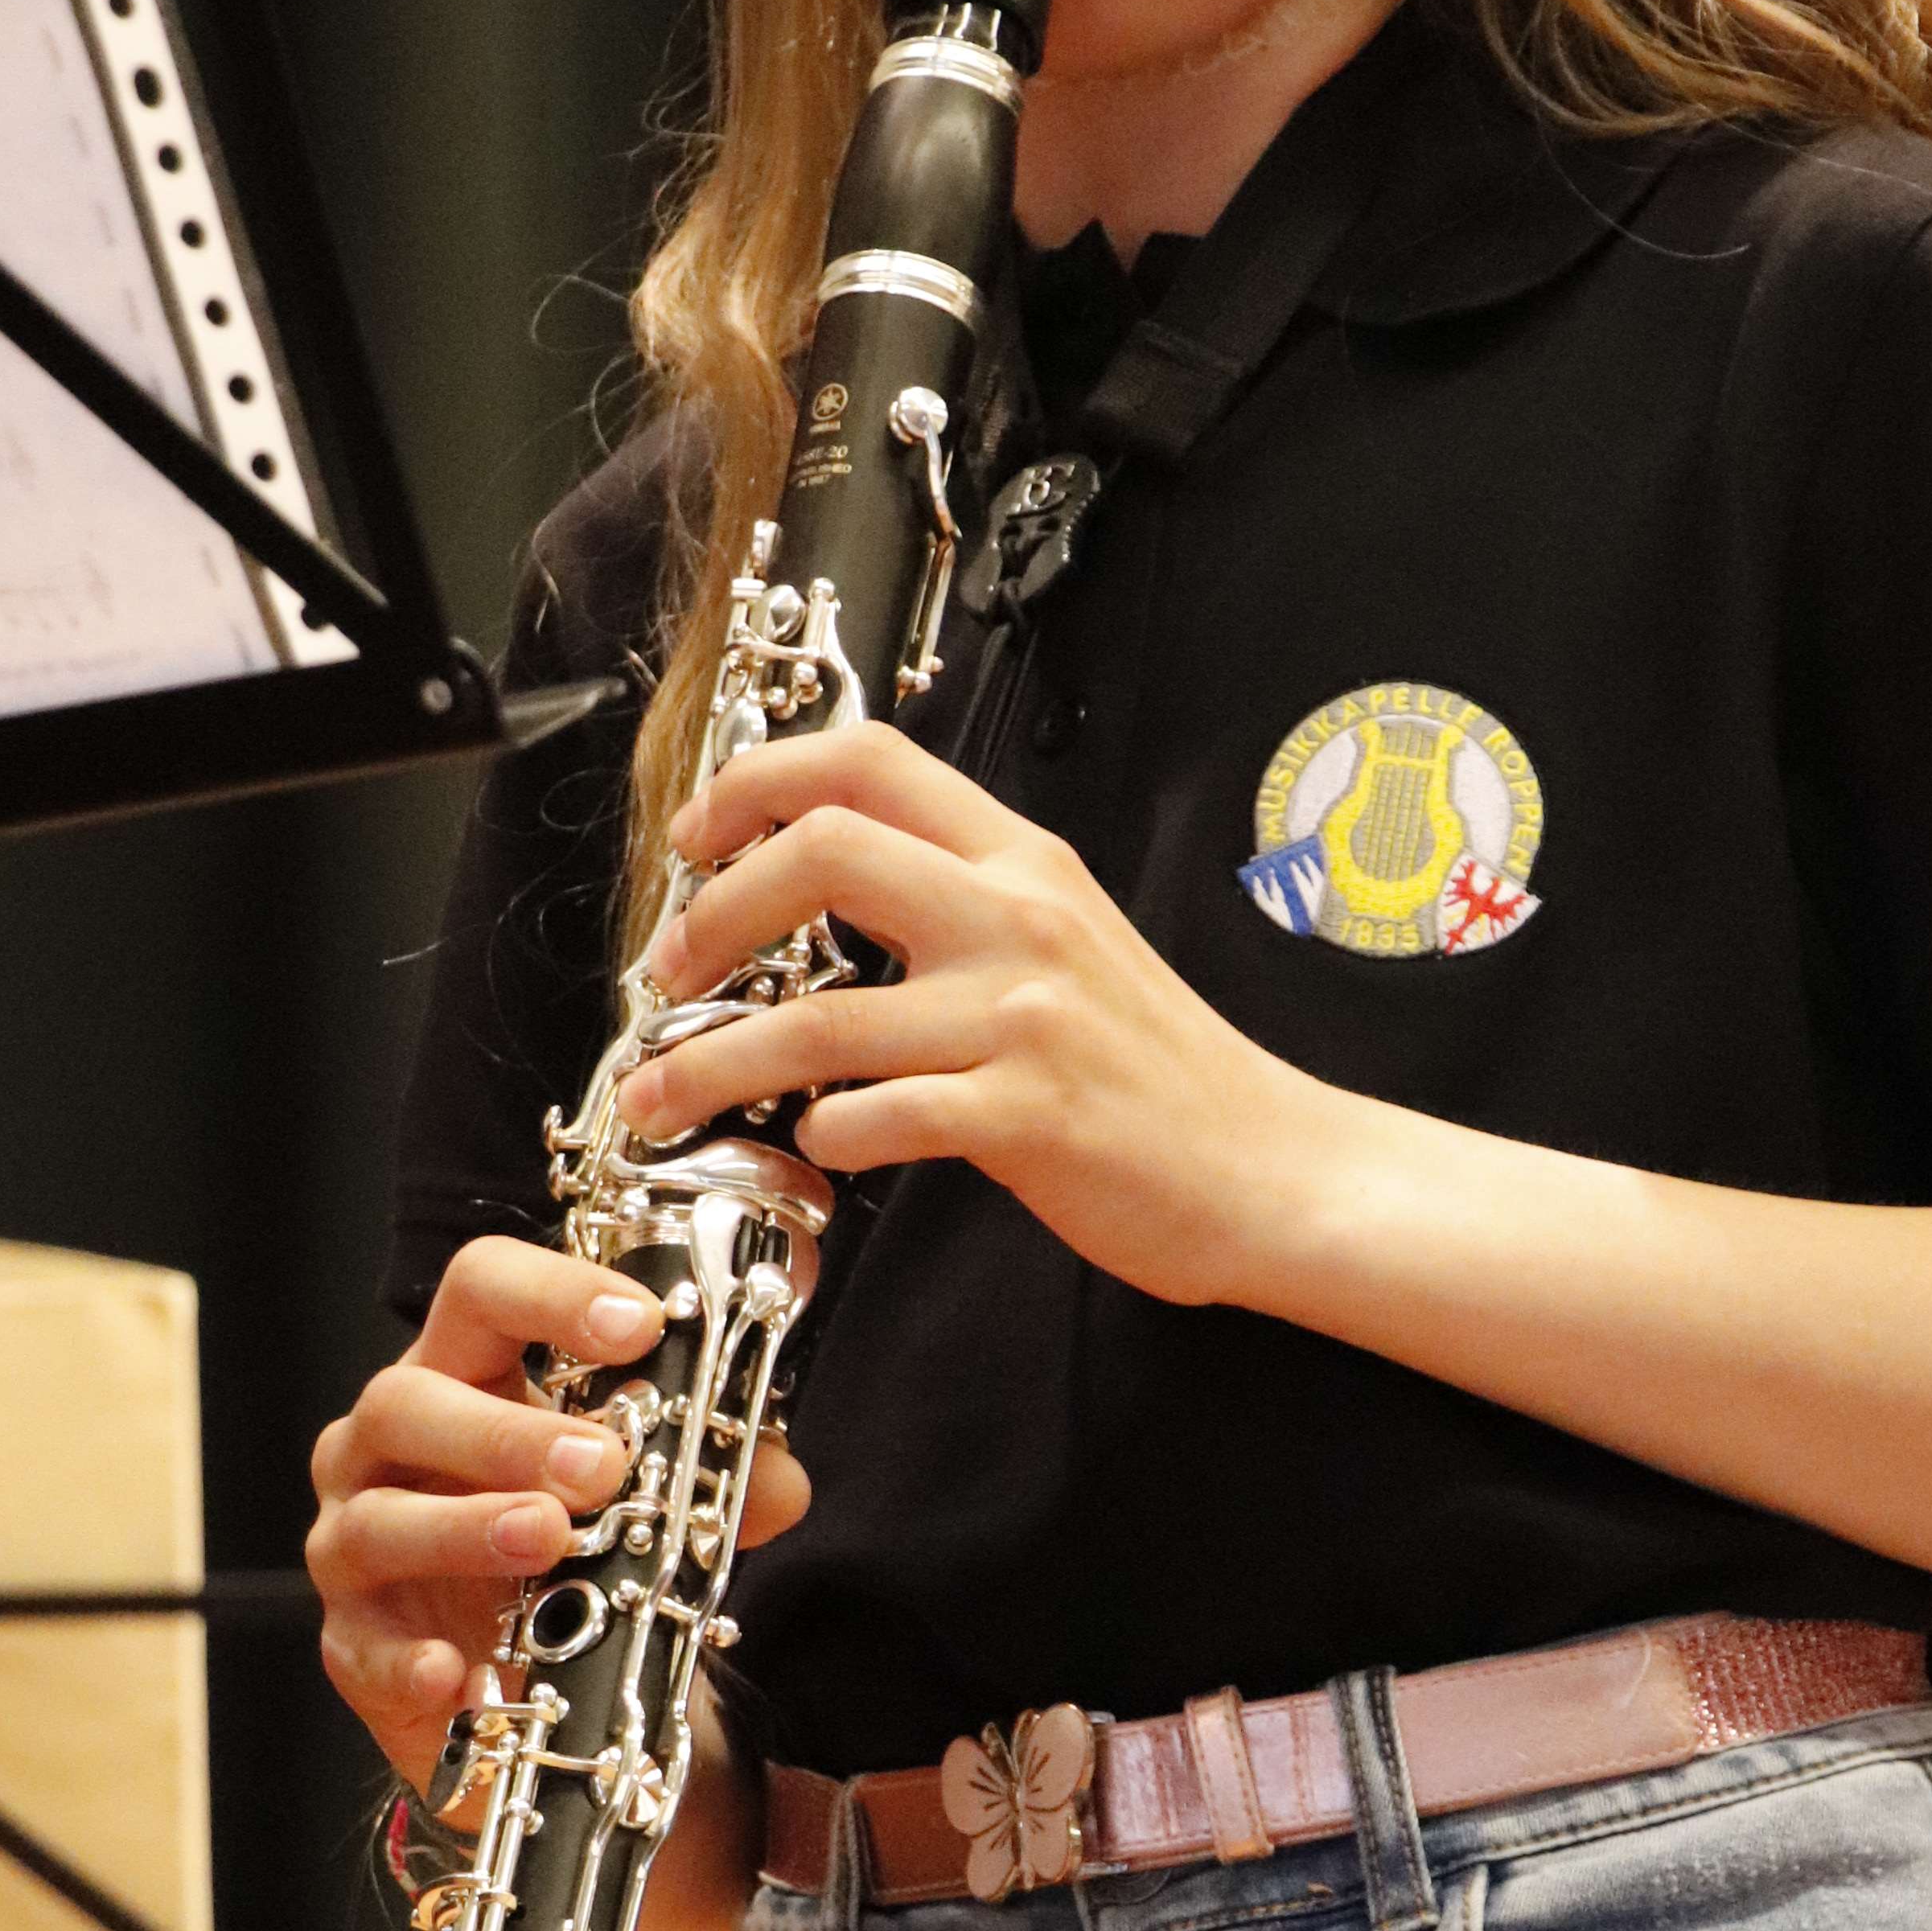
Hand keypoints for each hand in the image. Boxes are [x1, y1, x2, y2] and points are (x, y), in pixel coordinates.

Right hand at [306, 1236, 809, 1788]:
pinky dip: (410, 1661)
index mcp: (463, 1374)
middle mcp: (389, 1445)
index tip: (640, 1325)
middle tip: (603, 1465)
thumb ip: (711, 1477)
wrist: (523, 1679)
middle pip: (409, 1398)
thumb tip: (778, 1486)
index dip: (553, 1294)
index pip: (482, 1289)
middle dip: (509, 1431)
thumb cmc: (570, 1549)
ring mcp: (354, 1540)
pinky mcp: (352, 1642)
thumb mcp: (645, 1496)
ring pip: (379, 1518)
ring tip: (546, 1538)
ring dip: (466, 1527)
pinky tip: (458, 1674)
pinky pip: (361, 1647)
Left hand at [613, 725, 1323, 1304]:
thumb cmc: (1165, 1073)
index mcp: (1022, 864)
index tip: (695, 841)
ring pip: (816, 1018)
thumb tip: (828, 893)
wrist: (1275, 1168)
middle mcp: (1018, 919)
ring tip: (656, 1101)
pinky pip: (876, 1118)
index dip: (754, 782)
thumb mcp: (1072, 944)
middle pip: (819, 853)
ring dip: (709, 1066)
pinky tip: (819, 1147)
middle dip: (709, 914)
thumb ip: (967, 904)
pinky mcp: (1027, 1117)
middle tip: (667, 975)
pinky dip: (823, 1136)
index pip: (866, 762)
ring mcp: (1023, 1017)